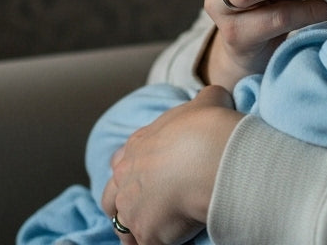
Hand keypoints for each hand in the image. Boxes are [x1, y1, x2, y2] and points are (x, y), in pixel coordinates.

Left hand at [101, 85, 240, 244]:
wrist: (208, 157)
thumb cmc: (206, 128)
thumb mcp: (207, 102)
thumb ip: (206, 100)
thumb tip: (216, 96)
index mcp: (138, 146)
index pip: (122, 161)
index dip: (131, 172)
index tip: (143, 178)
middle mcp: (127, 177)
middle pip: (110, 198)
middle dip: (121, 206)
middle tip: (139, 212)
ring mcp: (133, 207)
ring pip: (121, 227)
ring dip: (131, 232)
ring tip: (149, 234)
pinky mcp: (146, 233)